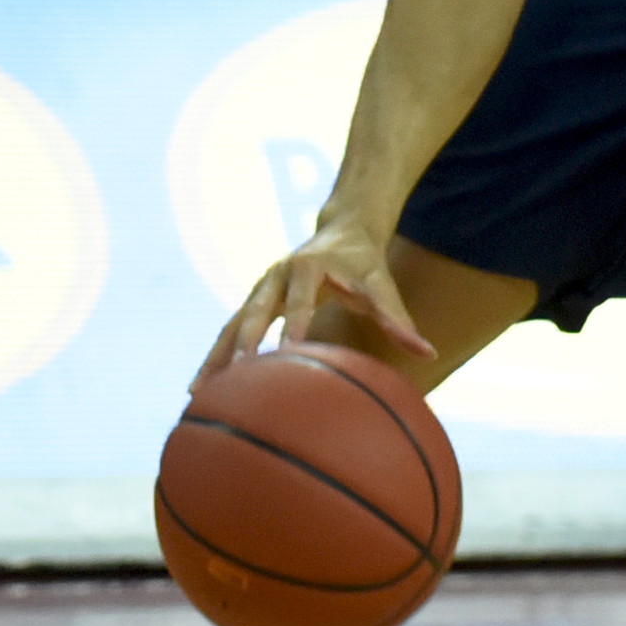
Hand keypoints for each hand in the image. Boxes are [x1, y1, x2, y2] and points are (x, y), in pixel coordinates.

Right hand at [195, 215, 434, 382]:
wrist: (342, 231)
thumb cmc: (364, 264)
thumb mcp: (381, 285)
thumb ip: (398, 318)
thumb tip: (427, 353)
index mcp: (308, 267)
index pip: (300, 297)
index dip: (294, 322)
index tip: (288, 352)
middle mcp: (278, 275)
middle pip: (256, 308)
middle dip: (244, 341)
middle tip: (238, 374)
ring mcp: (260, 288)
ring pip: (233, 323)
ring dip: (217, 355)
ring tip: (197, 394)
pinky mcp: (252, 302)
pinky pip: (228, 331)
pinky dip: (215, 357)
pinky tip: (199, 390)